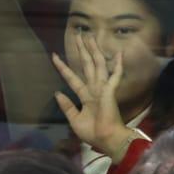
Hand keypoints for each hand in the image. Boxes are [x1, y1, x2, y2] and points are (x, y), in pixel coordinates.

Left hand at [52, 37, 132, 160]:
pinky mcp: (110, 91)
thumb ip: (67, 106)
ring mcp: (103, 89)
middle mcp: (94, 89)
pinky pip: (115, 75)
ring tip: (89, 36)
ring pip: (98, 64)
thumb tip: (57, 92)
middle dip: (82, 50)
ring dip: (93, 50)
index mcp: (86, 96)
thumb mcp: (74, 119)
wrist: (106, 140)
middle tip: (78, 34)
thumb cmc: (93, 133)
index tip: (54, 55)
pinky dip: (118, 65)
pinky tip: (119, 53)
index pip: (72, 78)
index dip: (63, 67)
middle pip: (87, 65)